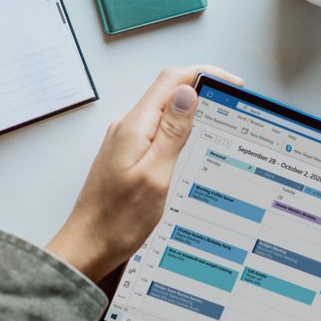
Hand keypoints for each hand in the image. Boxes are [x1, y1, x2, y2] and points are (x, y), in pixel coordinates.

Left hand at [46, 66, 243, 281]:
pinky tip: (192, 146)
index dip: (204, 73)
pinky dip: (178, 132)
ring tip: (218, 123)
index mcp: (134, 127)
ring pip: (163, 113)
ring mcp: (125, 142)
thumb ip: (171, 133)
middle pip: (168, 92)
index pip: (171, 80)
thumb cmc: (117, 220)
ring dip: (191, 112)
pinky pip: (156, 133)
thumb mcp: (155, 175)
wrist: (88, 246)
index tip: (232, 82)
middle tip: (232, 104)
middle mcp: (127, 128)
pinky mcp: (126, 156)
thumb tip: (187, 93)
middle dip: (202, 90)